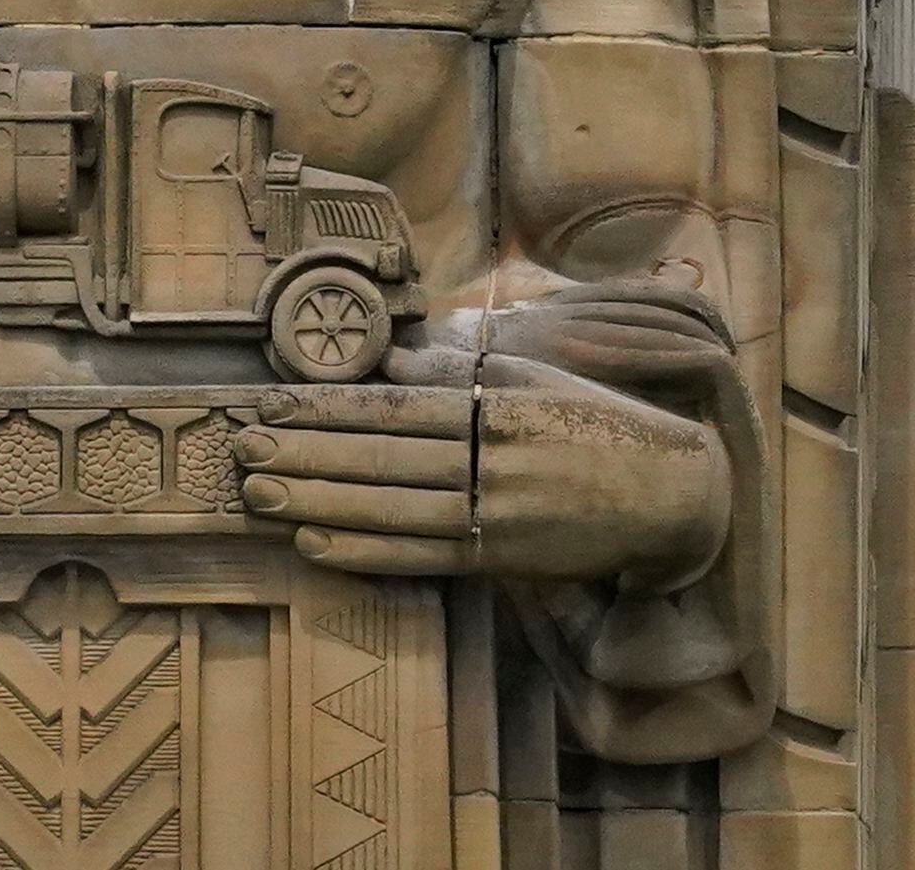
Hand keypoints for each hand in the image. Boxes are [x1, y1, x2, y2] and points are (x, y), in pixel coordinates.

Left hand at [237, 352, 728, 586]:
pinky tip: (315, 542)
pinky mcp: (501, 559)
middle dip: (306, 451)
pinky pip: (422, 555)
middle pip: (383, 455)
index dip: (328, 406)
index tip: (271, 403)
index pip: (397, 405)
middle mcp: (494, 458)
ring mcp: (497, 512)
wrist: (673, 493)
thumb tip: (393, 356)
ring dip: (319, 500)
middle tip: (241, 448)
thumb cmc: (600, 427)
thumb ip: (464, 368)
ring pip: (392, 506)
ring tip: (258, 493)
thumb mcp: (538, 379)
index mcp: (500, 405)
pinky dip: (365, 551)